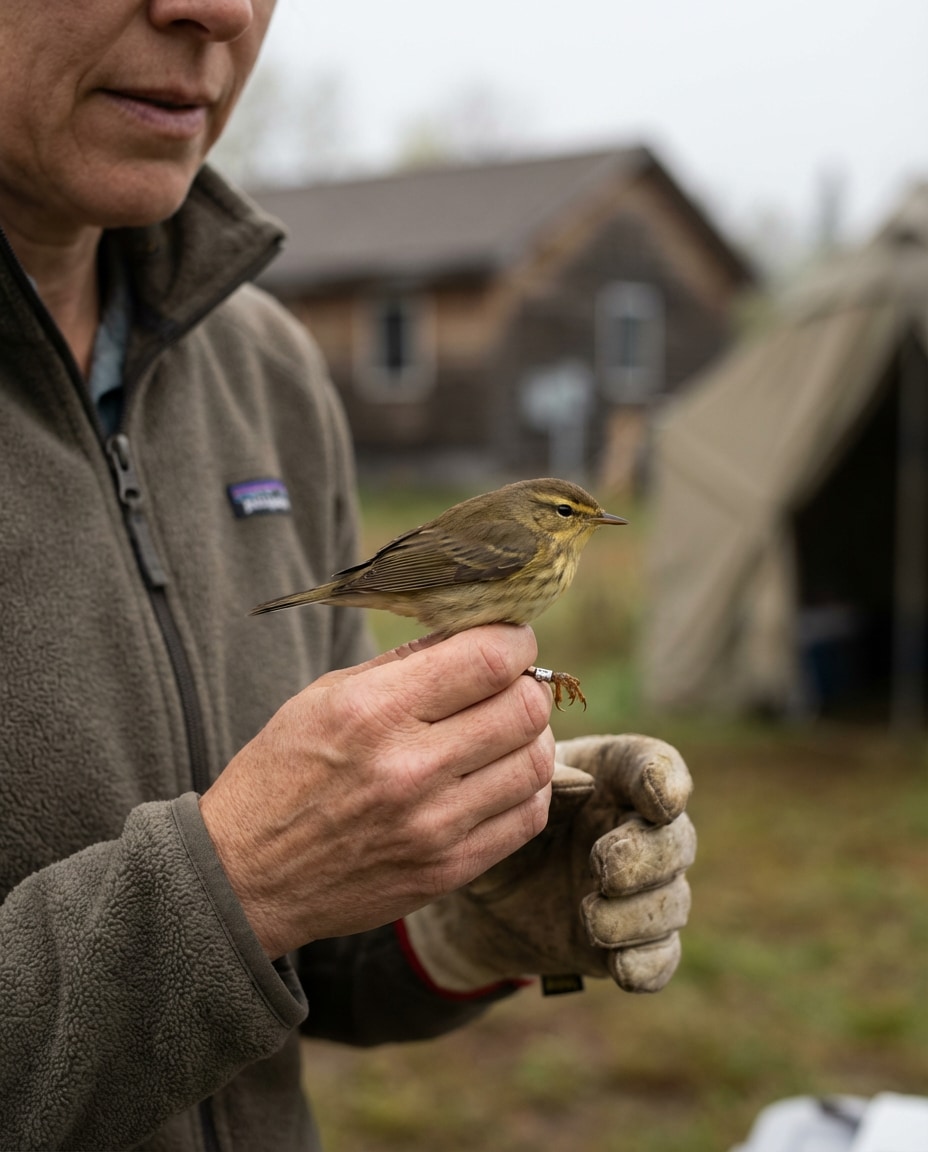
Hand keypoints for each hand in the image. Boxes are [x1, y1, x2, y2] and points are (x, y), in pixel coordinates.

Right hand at [199, 625, 554, 958]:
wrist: (246, 877)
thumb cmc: (283, 773)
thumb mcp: (325, 696)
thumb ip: (404, 664)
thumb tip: (471, 634)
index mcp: (374, 711)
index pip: (488, 658)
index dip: (512, 640)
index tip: (506, 641)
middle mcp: (410, 768)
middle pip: (525, 708)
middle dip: (525, 685)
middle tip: (506, 686)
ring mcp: (434, 825)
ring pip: (537, 761)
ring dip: (531, 737)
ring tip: (503, 732)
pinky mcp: (449, 869)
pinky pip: (528, 816)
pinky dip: (527, 787)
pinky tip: (500, 776)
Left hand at [404, 734, 694, 993]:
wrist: (477, 895)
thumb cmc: (496, 820)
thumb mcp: (505, 796)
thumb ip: (545, 786)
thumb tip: (582, 786)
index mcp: (613, 777)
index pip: (657, 765)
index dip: (666, 781)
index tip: (657, 800)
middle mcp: (638, 829)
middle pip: (676, 838)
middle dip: (647, 856)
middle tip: (605, 867)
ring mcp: (640, 889)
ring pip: (673, 900)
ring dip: (639, 914)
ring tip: (591, 919)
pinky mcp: (630, 942)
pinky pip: (660, 958)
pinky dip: (647, 964)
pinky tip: (620, 965)